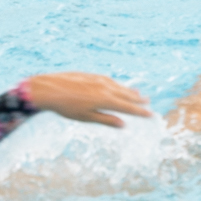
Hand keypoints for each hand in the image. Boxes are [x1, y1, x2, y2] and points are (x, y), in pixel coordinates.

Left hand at [21, 71, 153, 127]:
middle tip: (148, 102)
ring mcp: (98, 79)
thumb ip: (106, 120)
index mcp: (106, 100)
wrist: (49, 89)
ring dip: (128, 91)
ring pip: (118, 86)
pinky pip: (109, 80)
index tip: (151, 115)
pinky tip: (117, 86)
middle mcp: (105, 87)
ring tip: (137, 93)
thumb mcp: (86, 117)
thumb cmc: (66, 107)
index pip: (128, 107)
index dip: (140, 112)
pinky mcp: (90, 75)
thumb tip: (123, 124)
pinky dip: (116, 84)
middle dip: (137, 100)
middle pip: (125, 95)